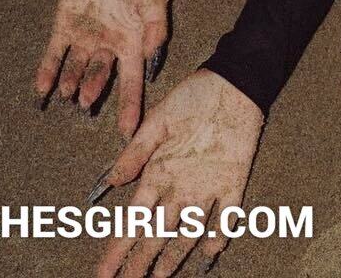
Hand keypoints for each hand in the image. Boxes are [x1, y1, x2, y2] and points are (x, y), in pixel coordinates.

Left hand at [34, 0, 169, 136]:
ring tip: (69, 93)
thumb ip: (156, 26)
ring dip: (72, 83)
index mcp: (131, 43)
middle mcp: (107, 47)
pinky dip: (47, 71)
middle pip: (99, 77)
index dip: (130, 106)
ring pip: (76, 69)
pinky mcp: (63, 27)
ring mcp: (84, 38)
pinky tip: (42, 88)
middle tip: (87, 103)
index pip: (131, 81)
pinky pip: (54, 54)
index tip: (128, 131)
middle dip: (94, 92)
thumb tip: (151, 56)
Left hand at [89, 71, 263, 277]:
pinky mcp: (235, 182)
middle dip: (138, 265)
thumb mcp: (157, 119)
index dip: (116, 251)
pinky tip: (209, 254)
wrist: (237, 82)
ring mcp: (211, 188)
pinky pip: (227, 218)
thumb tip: (108, 183)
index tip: (103, 275)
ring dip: (173, 258)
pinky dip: (218, 237)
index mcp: (160, 172)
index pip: (133, 221)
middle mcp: (183, 187)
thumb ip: (133, 153)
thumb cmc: (193, 96)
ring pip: (189, 234)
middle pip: (157, 236)